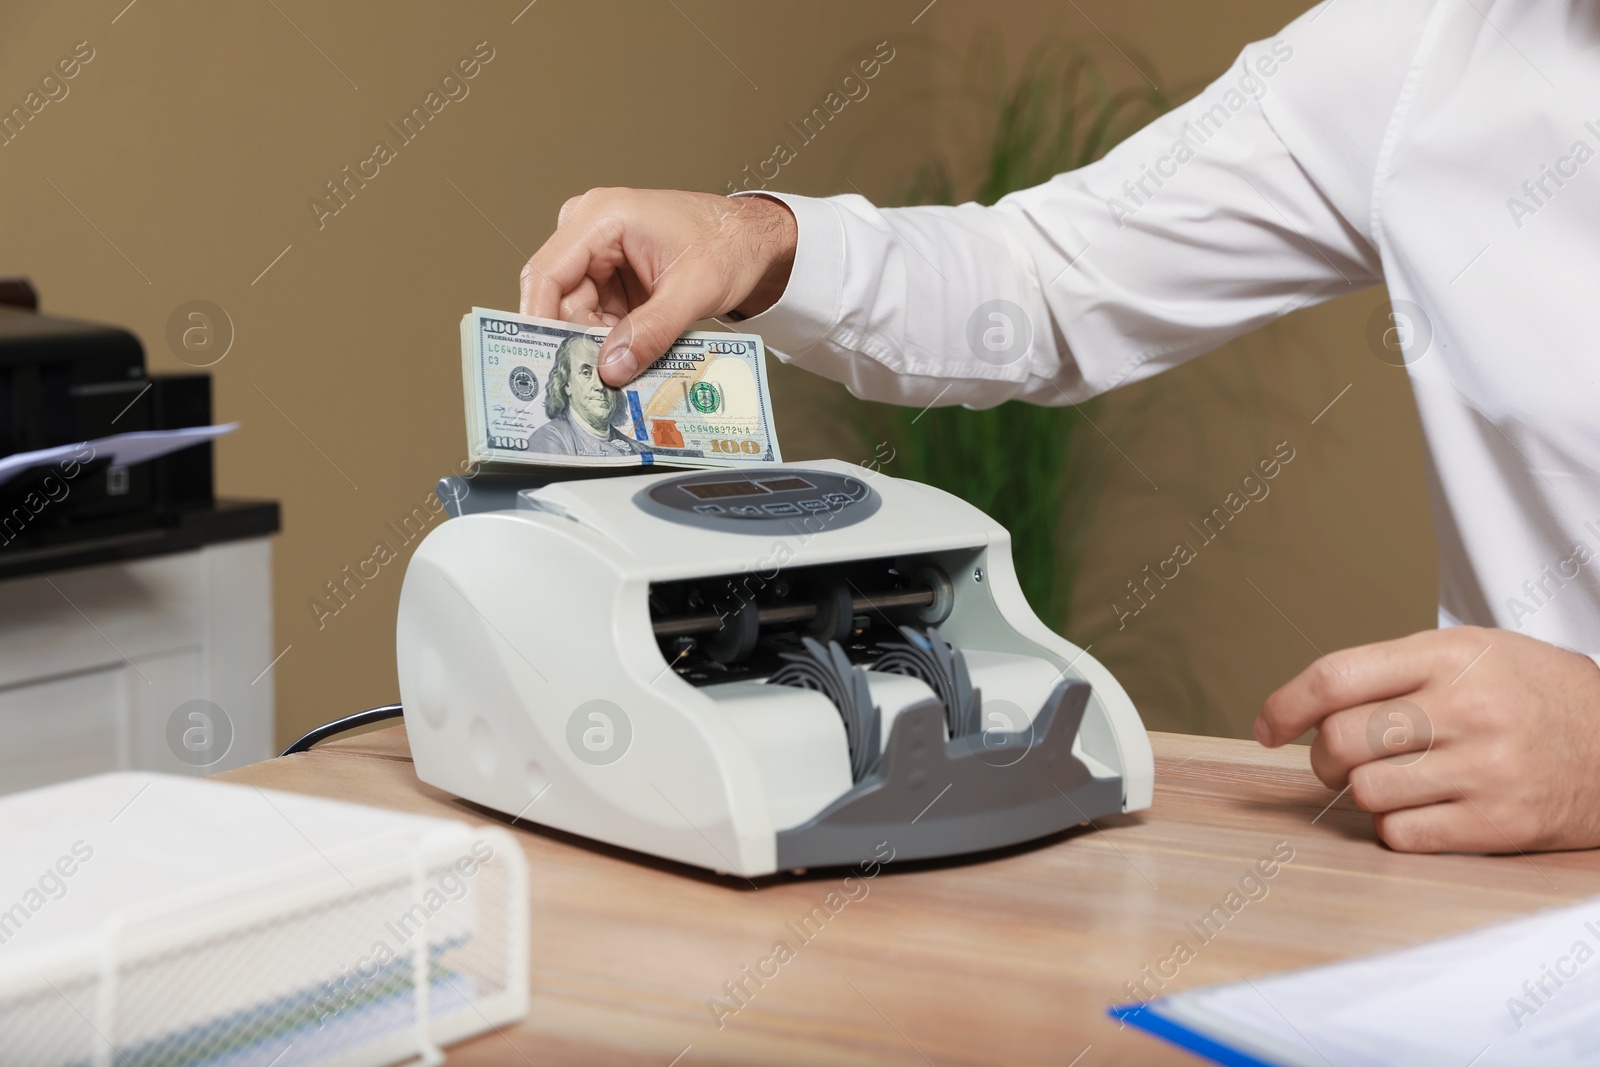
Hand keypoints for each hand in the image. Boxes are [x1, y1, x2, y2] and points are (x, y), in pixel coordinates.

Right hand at [519, 188, 796, 384]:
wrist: (752, 241)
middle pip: (559, 299)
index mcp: (601, 217)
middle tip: (592, 385)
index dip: (538, 321)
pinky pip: (595, 317)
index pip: (547, 274)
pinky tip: (629, 360)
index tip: (544, 363)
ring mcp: (597, 255)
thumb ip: (651, 331)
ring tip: (621, 374)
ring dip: (596, 346)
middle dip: (575, 342)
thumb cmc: (727, 244)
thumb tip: (611, 368)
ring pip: (576, 314)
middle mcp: (589, 231)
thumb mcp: (694, 291)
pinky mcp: (609, 277)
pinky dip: (610, 341)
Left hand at [1254, 626, 1599, 852]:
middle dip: (1322, 757)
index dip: (1284, 705)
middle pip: (1341, 741)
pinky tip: (1421, 810)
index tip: (1267, 726)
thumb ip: (1396, 670)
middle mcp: (1466, 708)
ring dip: (1363, 793)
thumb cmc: (1534, 694)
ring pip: (1365, 791)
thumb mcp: (1474, 652)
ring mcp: (1485, 768)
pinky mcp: (1498, 823)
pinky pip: (1401, 835)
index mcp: (1451, 655)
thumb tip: (1308, 704)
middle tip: (1337, 760)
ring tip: (1394, 781)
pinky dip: (1395, 828)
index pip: (1335, 678)